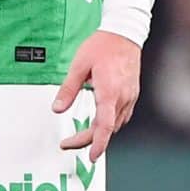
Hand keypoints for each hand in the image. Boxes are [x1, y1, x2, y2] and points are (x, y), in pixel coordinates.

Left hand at [55, 30, 142, 160]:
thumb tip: (57, 109)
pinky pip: (122, 116)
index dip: (98, 143)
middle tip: (67, 143)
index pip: (105, 125)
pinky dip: (110, 124)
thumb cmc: (101, 46)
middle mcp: (123, 97)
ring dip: (100, 133)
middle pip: (108, 129)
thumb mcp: (78, 66)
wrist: (125, 33)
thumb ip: (68, 90)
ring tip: (80, 136)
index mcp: (109, 91)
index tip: (92, 156)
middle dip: (89, 140)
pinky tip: (99, 122)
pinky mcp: (132, 94)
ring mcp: (130, 96)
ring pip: (116, 124)